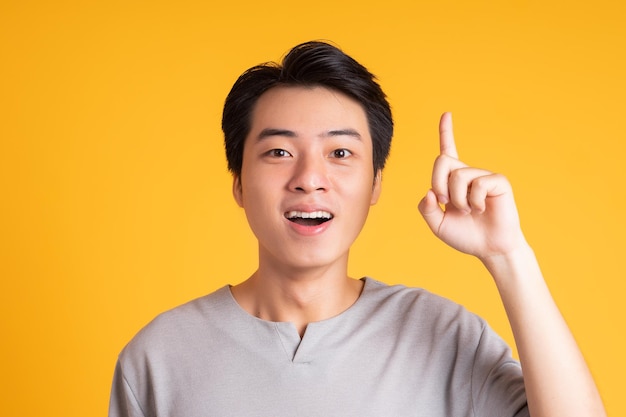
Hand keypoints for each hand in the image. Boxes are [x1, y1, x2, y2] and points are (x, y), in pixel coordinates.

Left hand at [418, 112, 526, 260]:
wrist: (488, 249)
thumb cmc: (465, 235)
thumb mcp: (437, 224)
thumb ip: (426, 208)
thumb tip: (430, 192)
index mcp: (452, 181)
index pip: (447, 151)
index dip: (446, 132)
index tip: (446, 114)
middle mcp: (467, 174)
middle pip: (442, 161)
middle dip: (438, 183)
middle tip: (446, 203)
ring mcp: (483, 176)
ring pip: (458, 175)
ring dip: (457, 199)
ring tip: (469, 210)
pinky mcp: (498, 182)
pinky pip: (477, 183)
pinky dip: (474, 201)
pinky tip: (482, 209)